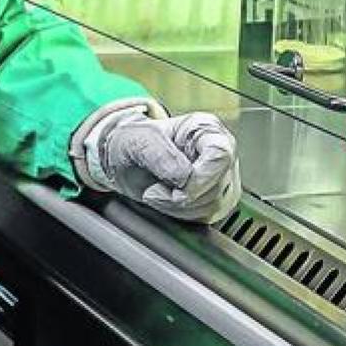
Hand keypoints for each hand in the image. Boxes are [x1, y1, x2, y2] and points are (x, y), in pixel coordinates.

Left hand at [98, 111, 240, 223]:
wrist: (124, 162)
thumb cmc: (133, 142)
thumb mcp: (137, 141)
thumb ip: (161, 156)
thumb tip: (184, 178)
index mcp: (206, 128)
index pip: (221, 155)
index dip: (200, 178)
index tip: (176, 190)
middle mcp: (220, 152)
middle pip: (217, 186)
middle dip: (180, 197)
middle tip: (153, 190)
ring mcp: (221, 177)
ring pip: (213, 205)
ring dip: (177, 207)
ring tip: (156, 192)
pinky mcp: (216, 199)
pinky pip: (206, 217)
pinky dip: (180, 215)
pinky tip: (165, 201)